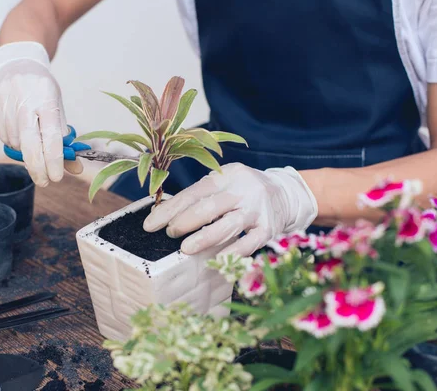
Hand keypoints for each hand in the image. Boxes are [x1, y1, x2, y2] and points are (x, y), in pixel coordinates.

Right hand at [0, 41, 82, 186]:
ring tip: (30, 136)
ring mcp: (2, 103)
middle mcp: (23, 101)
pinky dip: (12, 138)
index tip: (57, 177)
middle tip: (45, 181)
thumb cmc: (42, 90)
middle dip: (37, 168)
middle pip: (29, 146)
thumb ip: (64, 139)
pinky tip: (16, 126)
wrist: (15, 62)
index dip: (54, 161)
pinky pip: (1, 134)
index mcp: (46, 100)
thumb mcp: (58, 108)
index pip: (51, 137)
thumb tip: (75, 169)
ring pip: (14, 143)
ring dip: (25, 150)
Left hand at [143, 163, 317, 256]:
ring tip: (186, 249)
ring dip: (205, 238)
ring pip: (228, 225)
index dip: (170, 209)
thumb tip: (165, 215)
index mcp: (227, 176)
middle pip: (210, 206)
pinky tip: (216, 260)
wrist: (286, 193)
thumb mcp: (225, 182)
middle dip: (185, 221)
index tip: (150, 225)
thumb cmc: (243, 191)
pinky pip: (249, 243)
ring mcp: (257, 210)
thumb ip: (201, 195)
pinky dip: (232, 253)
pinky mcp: (268, 229)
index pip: (194, 192)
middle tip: (170, 233)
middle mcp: (243, 190)